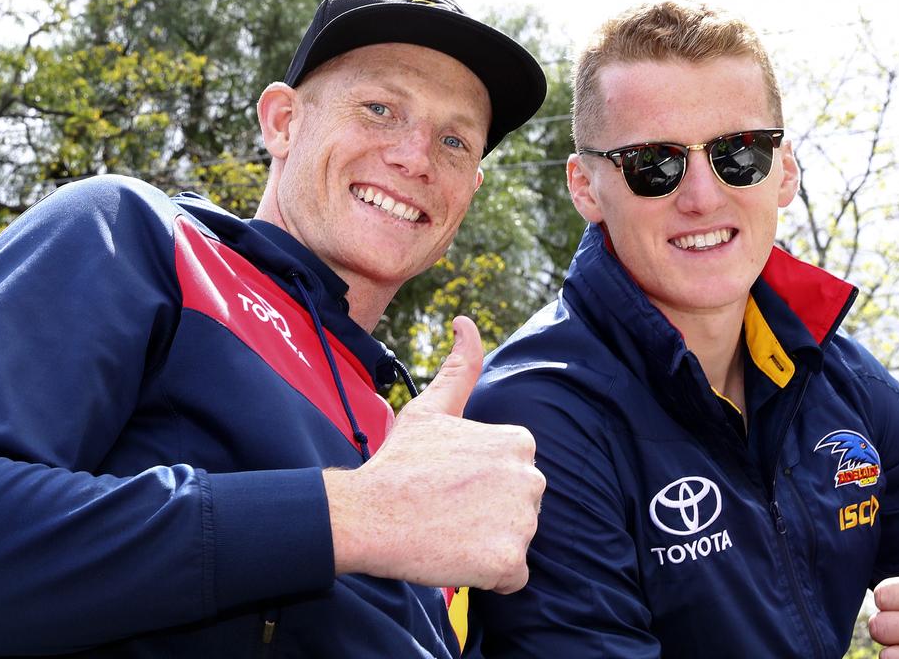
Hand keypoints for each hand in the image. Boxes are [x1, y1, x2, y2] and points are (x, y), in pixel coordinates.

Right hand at [323, 316, 544, 592]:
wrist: (367, 513)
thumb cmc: (397, 462)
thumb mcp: (430, 409)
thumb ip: (459, 366)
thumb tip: (465, 321)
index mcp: (519, 442)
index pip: (513, 478)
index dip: (479, 489)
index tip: (447, 487)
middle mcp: (531, 477)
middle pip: (519, 510)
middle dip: (487, 517)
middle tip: (444, 512)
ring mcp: (523, 520)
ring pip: (515, 542)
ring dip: (485, 545)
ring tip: (446, 533)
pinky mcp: (509, 559)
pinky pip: (512, 578)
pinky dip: (488, 576)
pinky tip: (456, 558)